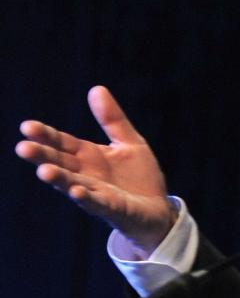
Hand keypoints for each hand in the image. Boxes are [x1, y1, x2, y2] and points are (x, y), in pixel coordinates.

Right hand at [15, 85, 175, 254]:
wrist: (159, 209)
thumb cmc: (139, 178)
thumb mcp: (130, 142)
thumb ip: (113, 119)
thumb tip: (96, 88)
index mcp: (89, 156)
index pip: (63, 143)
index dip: (46, 135)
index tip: (27, 127)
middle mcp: (87, 175)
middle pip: (61, 163)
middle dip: (43, 157)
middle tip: (23, 148)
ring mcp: (98, 193)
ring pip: (73, 185)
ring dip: (59, 179)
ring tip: (44, 171)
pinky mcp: (113, 208)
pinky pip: (98, 203)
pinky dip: (87, 198)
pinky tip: (77, 192)